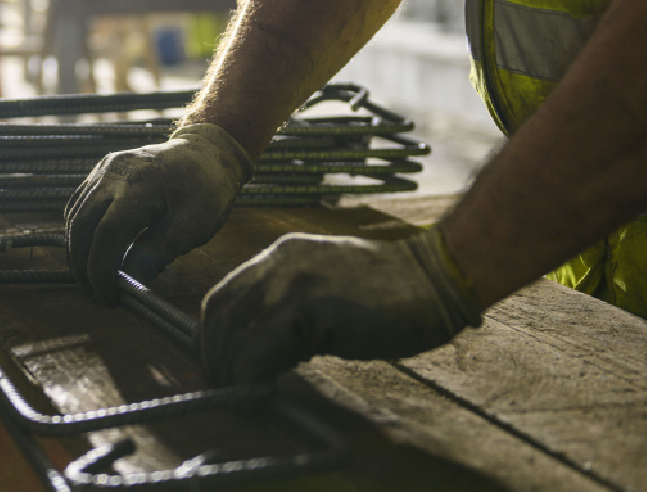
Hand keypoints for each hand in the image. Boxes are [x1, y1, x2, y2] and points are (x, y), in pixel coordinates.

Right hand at [65, 123, 252, 302]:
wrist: (207, 152)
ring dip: (77, 249)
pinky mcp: (102, 170)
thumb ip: (158, 252)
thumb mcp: (191, 226)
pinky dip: (80, 230)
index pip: (106, 234)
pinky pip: (80, 202)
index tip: (108, 296)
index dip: (101, 270)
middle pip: (83, 225)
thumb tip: (129, 281)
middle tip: (95, 293)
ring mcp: (105, 169)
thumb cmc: (205, 190)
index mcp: (140, 186)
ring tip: (90, 277)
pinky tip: (88, 250)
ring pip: (76, 214)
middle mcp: (114, 173)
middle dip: (83, 265)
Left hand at [197, 227, 481, 384]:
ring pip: (234, 331)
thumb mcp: (324, 290)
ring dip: (231, 369)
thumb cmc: (390, 293)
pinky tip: (265, 387)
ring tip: (244, 391)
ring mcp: (291, 281)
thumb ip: (289, 310)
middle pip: (220, 313)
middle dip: (214, 356)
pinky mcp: (308, 306)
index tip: (218, 363)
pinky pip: (260, 347)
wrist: (434, 280)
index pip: (223, 295)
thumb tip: (259, 351)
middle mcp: (278, 262)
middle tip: (224, 385)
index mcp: (280, 255)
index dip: (211, 334)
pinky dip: (252, 372)